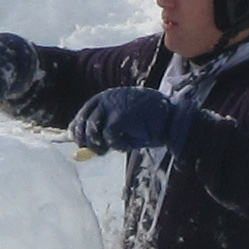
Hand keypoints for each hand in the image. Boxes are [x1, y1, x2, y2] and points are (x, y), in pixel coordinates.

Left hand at [68, 88, 193, 156]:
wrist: (170, 118)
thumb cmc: (147, 122)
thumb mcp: (121, 123)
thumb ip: (102, 131)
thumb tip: (82, 149)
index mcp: (103, 98)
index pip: (81, 116)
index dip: (78, 133)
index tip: (83, 144)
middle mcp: (104, 99)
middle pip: (82, 125)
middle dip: (88, 142)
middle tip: (101, 150)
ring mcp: (111, 106)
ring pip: (93, 132)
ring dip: (102, 145)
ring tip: (118, 146)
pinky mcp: (119, 117)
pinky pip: (109, 137)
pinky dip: (117, 146)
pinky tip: (128, 145)